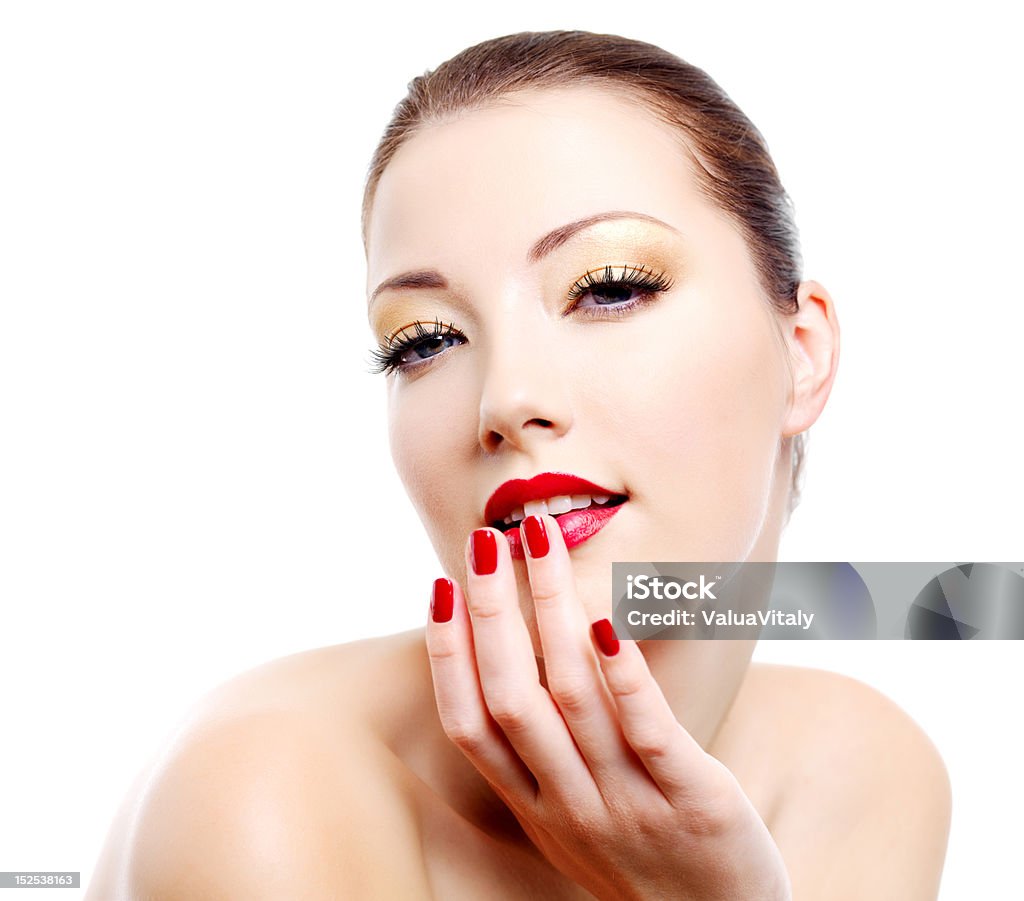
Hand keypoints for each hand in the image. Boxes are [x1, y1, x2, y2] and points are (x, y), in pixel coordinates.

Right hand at [425, 514, 791, 900]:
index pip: (470, 723)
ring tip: (543, 544)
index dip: (447, 655)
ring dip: (552, 613)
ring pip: (574, 698)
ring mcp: (628, 804)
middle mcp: (570, 804)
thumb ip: (542, 753)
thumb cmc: (641, 857)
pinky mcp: (694, 802)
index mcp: (535, 804)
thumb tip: (517, 662)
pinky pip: (651, 734)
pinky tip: (607, 623)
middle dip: (493, 613)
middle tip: (486, 539)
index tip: (442, 586)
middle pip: (513, 698)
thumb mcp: (571, 816)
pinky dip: (624, 679)